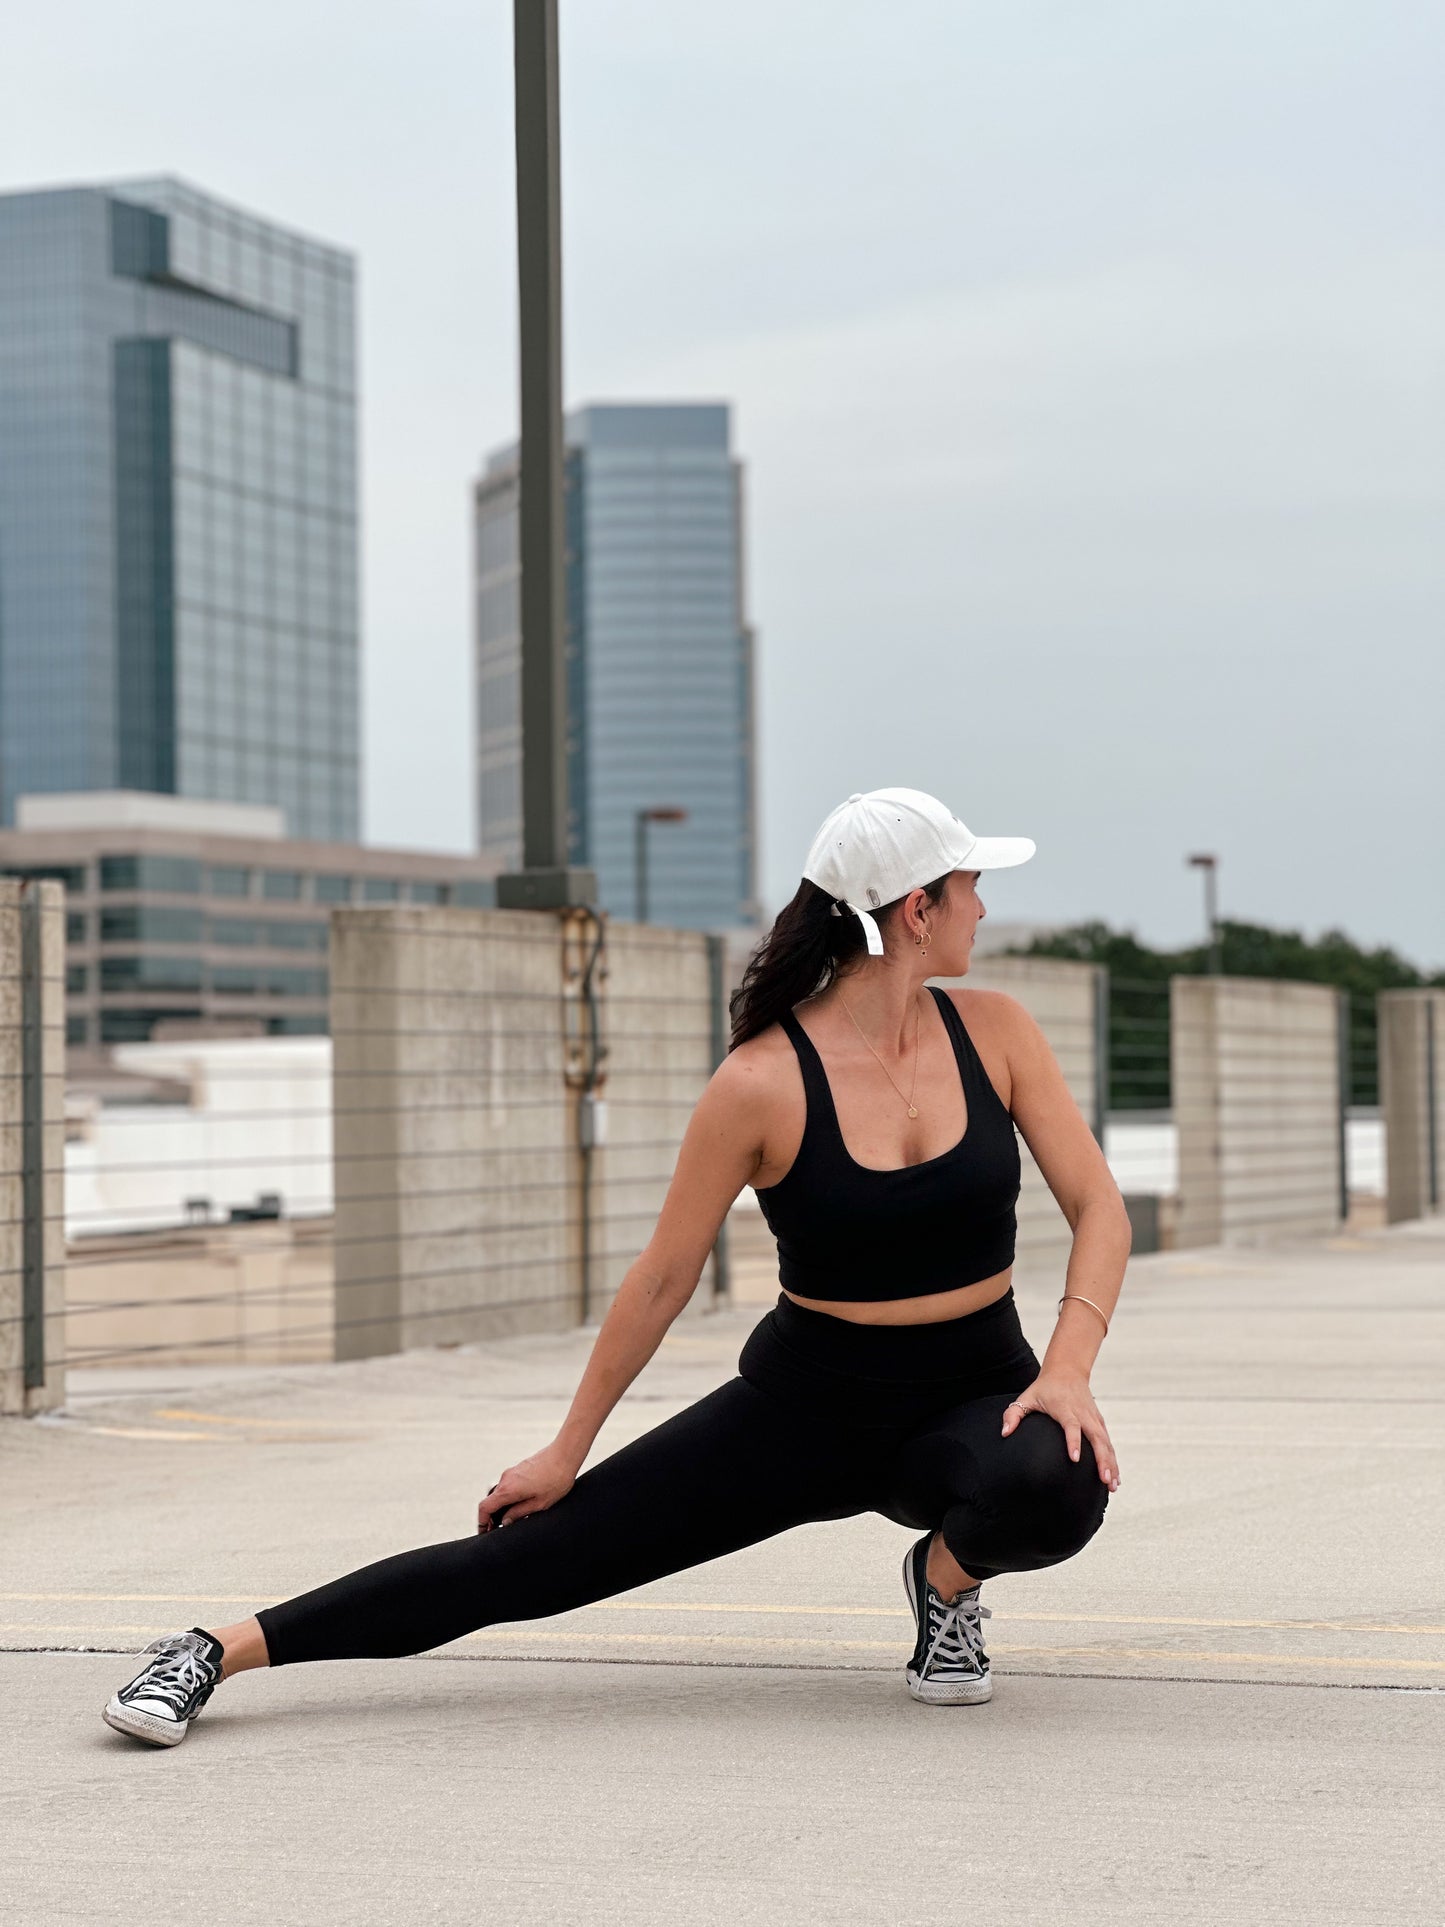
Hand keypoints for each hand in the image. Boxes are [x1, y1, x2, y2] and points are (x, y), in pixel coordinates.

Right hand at [476, 1442, 580, 1532]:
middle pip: (491, 1500)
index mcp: (508, 1490)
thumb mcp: (539, 1504)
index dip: (481, 1522)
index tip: (484, 1532)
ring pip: (501, 1492)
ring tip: (512, 1518)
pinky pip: (508, 1485)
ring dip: (502, 1505)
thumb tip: (505, 1521)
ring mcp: (512, 1472)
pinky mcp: (519, 1469)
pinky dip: (509, 1496)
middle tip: (498, 1529)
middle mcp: (506, 1479)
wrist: (564, 1455)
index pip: (485, 1507)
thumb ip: (520, 1513)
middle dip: (492, 1516)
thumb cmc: (556, 1480)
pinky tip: (521, 1503)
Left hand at [1001, 1373, 1120, 1490]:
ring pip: (1106, 1442)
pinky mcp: (1100, 1422)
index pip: (1072, 1426)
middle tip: (1104, 1480)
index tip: (1075, 1459)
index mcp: (1065, 1408)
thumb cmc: (1044, 1388)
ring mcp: (1094, 1418)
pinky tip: (1115, 1478)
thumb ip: (1013, 1414)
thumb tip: (1004, 1433)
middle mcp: (1083, 1413)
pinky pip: (1108, 1443)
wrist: (1067, 1371)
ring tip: (1112, 1485)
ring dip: (1111, 1463)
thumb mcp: (1027, 1397)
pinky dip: (1113, 1459)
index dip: (1074, 1442)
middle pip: (1096, 1437)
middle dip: (1102, 1459)